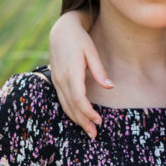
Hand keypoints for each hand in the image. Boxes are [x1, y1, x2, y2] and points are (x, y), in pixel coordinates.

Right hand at [49, 11, 112, 137]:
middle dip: (83, 122)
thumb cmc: (79, 40)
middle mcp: (61, 79)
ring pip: (65, 105)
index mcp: (72, 72)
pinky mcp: (56, 80)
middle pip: (71, 106)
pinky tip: (78, 118)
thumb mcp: (91, 51)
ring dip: (76, 120)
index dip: (88, 112)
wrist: (61, 31)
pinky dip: (70, 111)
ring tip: (88, 131)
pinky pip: (62, 100)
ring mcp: (56, 80)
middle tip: (94, 134)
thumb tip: (110, 86)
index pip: (79, 99)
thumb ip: (99, 70)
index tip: (99, 120)